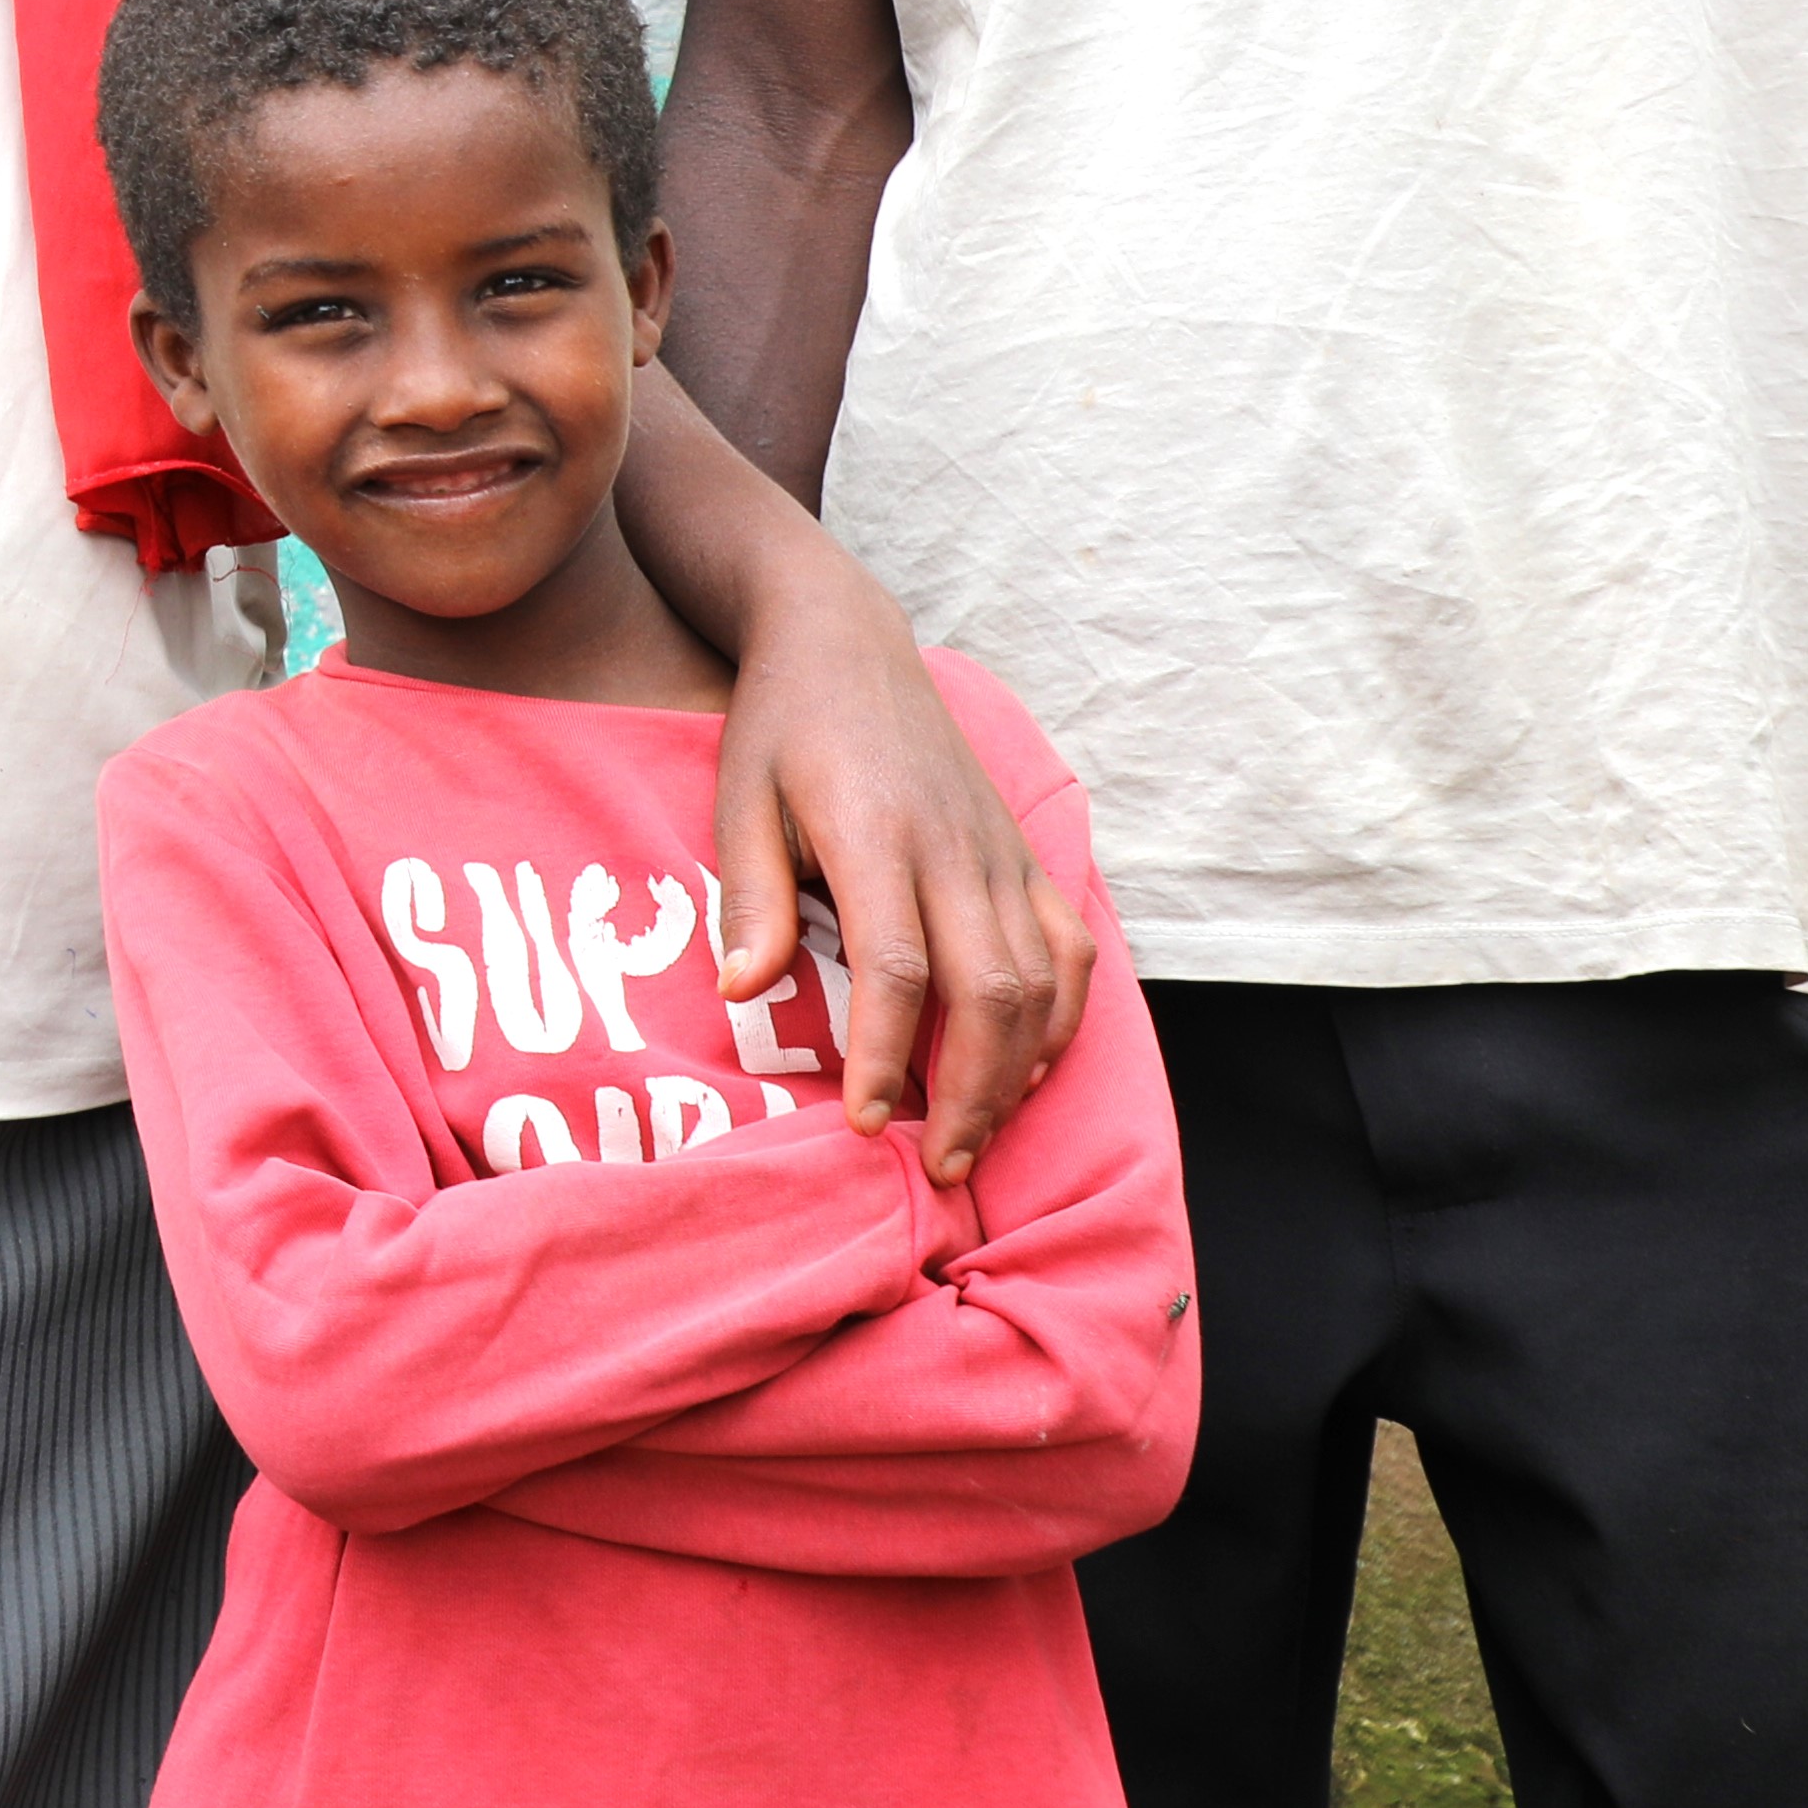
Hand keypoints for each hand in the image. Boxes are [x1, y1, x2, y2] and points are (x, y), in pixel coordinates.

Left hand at [707, 579, 1090, 1185]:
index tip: (867, 1124)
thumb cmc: (781, 725)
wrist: (845, 642)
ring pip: (1042, 981)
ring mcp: (999, 850)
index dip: (888, 1058)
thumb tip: (740, 990)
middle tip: (940, 1166)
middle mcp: (952, 848)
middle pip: (990, 993)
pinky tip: (1026, 1066)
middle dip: (972, 1093)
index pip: (898, 971)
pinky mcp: (1023, 850)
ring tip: (979, 1136)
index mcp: (876, 835)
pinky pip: (1068, 948)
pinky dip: (1061, 1017)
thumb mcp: (738, 797)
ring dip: (1019, 1070)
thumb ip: (752, 896)